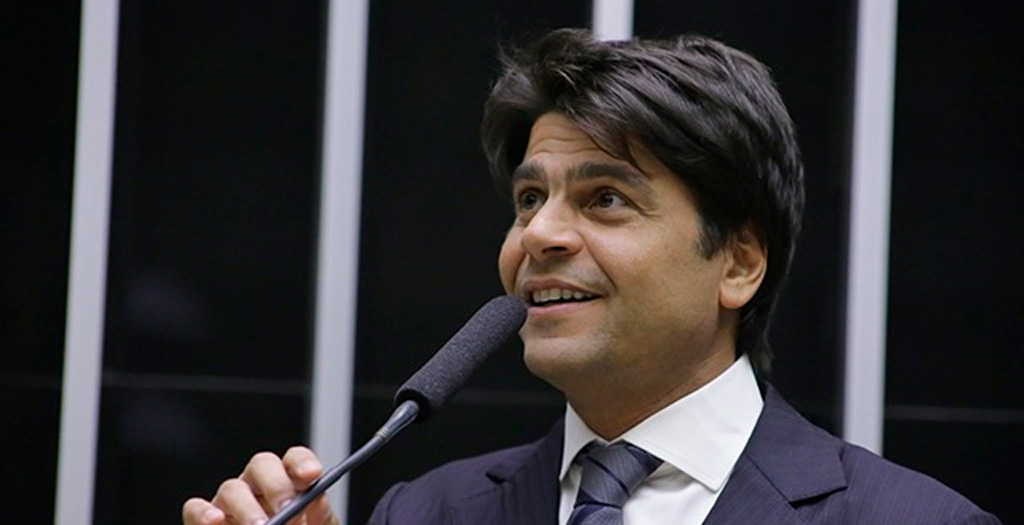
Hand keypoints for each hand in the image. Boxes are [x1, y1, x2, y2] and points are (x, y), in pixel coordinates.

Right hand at [182, 446, 339, 524]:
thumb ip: (319, 516)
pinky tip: (216, 521)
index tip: (312, 474)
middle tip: (288, 508)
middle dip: (276, 485)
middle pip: (263, 465)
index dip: (302, 462)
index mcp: (290, 485)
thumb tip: (316, 500)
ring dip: (247, 508)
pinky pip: (196, 508)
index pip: (295, 460)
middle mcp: (258, 487)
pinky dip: (203, 513)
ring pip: (232, 488)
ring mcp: (230, 503)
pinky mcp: (204, 521)